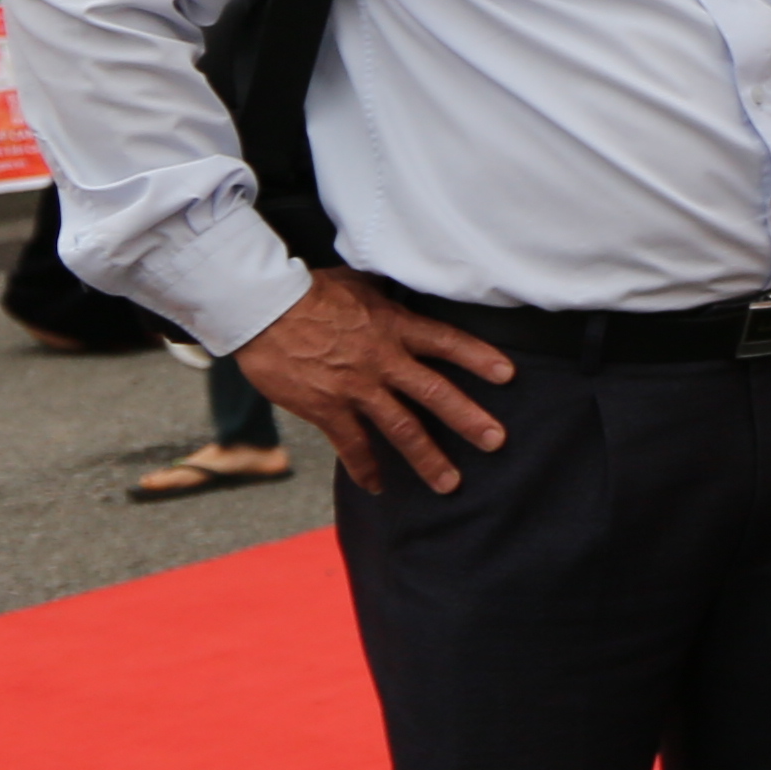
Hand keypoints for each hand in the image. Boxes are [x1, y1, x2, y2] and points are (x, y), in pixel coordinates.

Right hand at [236, 270, 512, 497]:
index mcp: (395, 327)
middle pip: (436, 393)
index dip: (479, 358)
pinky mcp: (326, 407)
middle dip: (469, 419)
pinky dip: (365, 467)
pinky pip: (352, 444)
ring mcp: (356, 387)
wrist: (262, 309)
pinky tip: (377, 486)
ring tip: (449, 483)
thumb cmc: (309, 291)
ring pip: (401, 428)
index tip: (508, 376)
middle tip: (496, 442)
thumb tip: (407, 284)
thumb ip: (387, 295)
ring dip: (427, 458)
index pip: (447, 342)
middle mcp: (383, 360)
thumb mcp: (359, 283)